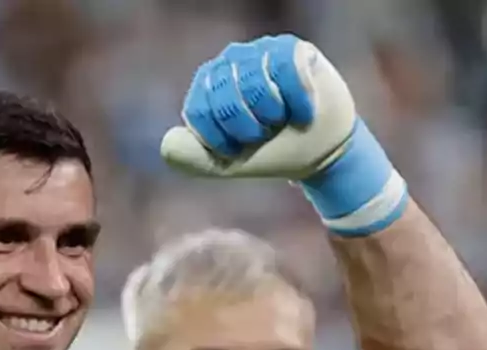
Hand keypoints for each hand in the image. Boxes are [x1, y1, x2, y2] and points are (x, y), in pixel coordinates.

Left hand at [161, 34, 407, 236]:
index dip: (220, 139)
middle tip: (264, 134)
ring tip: (282, 119)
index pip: (199, 110)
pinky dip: (298, 101)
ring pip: (255, 84)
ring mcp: (259, 52)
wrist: (318, 151)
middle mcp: (228, 63)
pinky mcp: (291, 49)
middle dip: (248, 128)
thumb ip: (193, 158)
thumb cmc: (268, 153)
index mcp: (205, 89)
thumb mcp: (226, 164)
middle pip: (225, 97)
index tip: (238, 149)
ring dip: (273, 114)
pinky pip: (286, 71)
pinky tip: (304, 112)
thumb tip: (167, 143)